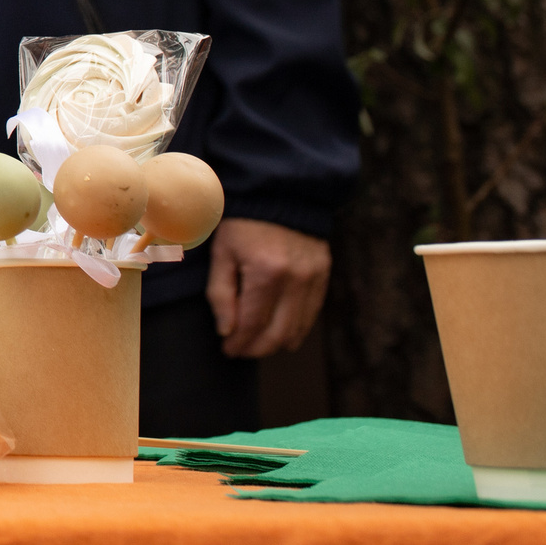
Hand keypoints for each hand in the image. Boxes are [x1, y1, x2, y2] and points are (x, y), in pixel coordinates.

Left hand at [205, 217, 330, 358]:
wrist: (280, 193)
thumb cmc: (243, 222)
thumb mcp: (222, 251)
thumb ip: (221, 292)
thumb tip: (226, 331)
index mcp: (266, 272)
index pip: (253, 323)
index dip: (239, 342)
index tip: (227, 350)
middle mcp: (296, 280)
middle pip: (278, 334)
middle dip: (256, 349)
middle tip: (239, 351)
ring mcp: (314, 279)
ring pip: (298, 329)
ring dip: (276, 343)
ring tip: (255, 344)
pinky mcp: (324, 277)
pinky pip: (311, 315)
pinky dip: (295, 329)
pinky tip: (279, 331)